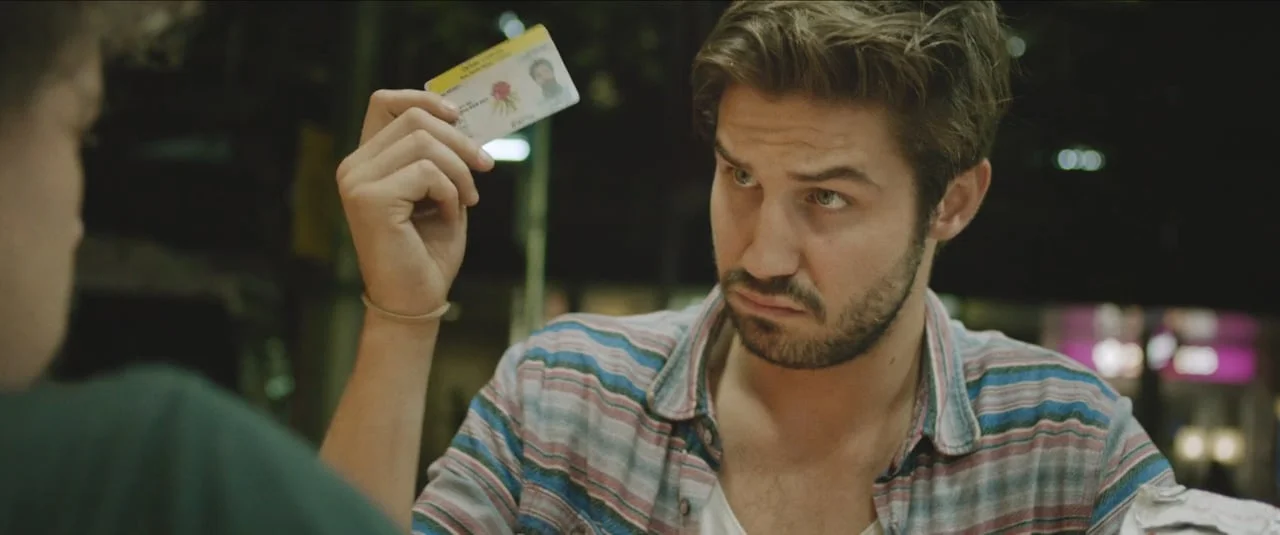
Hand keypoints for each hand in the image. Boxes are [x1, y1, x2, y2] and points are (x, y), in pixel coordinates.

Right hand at [337, 90, 493, 316]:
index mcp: (367, 161)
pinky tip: (448, 217)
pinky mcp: (370, 199)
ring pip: (424, 142)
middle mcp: (353, 167)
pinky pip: (428, 172)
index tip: (457, 116)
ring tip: (467, 200)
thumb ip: (442, 156)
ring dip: (459, 171)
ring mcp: (356, 182)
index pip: (384, 102)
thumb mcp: (442, 192)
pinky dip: (450, 193)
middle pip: (414, 120)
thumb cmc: (429, 250)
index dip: (423, 98)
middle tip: (485, 167)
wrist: (416, 299)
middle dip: (460, 141)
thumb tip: (464, 119)